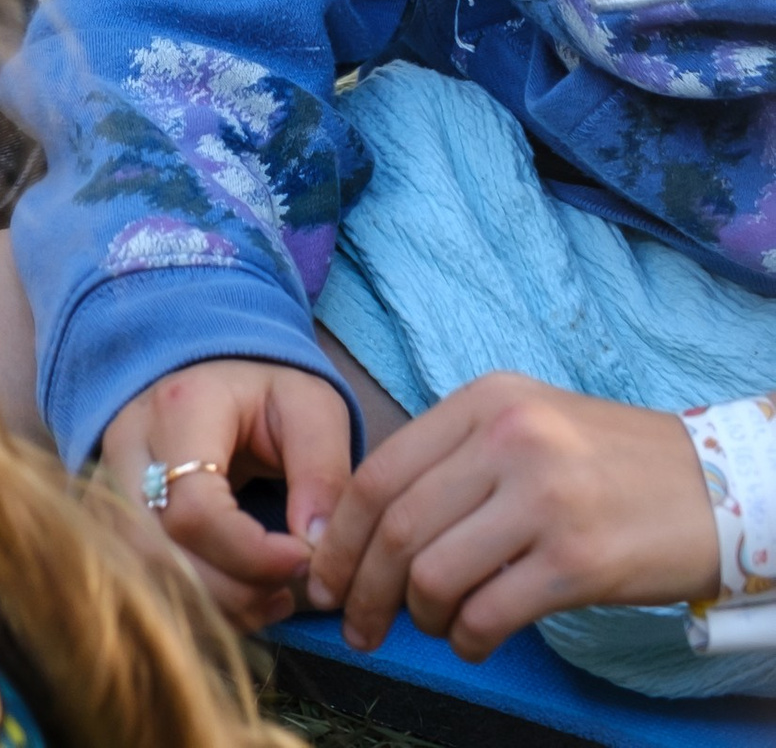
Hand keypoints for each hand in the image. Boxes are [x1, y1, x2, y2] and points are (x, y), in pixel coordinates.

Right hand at [98, 359, 356, 630]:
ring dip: (217, 606)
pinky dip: (199, 607)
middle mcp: (129, 445)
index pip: (195, 509)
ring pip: (146, 574)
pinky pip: (145, 580)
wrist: (214, 378)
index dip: (252, 554)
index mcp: (179, 408)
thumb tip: (316, 547)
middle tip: (288, 589)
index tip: (303, 561)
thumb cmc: (266, 394)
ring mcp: (109, 481)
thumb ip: (322, 471)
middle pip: (160, 551)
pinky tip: (247, 599)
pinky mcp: (110, 514)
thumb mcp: (311, 407)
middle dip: (234, 590)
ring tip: (274, 598)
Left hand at [308, 378, 716, 657]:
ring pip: (433, 573)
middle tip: (358, 623)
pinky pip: (488, 613)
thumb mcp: (526, 422)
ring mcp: (543, 499)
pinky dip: (466, 638)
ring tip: (431, 625)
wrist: (714, 488)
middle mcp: (507, 440)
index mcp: (485, 401)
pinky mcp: (577, 561)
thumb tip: (373, 524)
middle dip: (363, 587)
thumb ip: (455, 457)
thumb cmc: (607, 463)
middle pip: (396, 526)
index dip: (341, 534)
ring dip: (418, 616)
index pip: (380, 470)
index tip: (327, 576)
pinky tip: (472, 638)